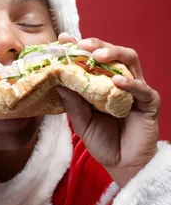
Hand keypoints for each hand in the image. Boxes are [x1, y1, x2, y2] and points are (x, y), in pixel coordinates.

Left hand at [56, 33, 159, 186]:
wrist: (122, 165)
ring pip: (129, 60)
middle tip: (81, 44)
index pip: (92, 57)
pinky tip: (118, 81)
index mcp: (102, 81)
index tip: (63, 39)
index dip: (79, 46)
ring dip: (114, 53)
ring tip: (98, 55)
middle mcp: (120, 80)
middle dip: (97, 44)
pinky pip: (142, 88)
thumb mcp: (81, 121)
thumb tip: (57, 80)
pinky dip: (131, 82)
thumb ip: (72, 102)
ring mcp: (136, 89)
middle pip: (112, 52)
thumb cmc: (103, 141)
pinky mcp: (149, 102)